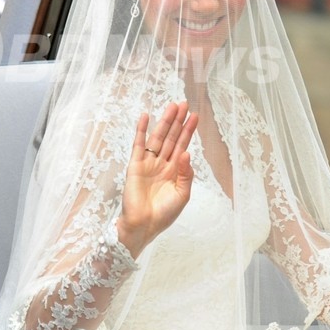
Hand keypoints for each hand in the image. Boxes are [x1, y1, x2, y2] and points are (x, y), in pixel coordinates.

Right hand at [117, 104, 196, 258]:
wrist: (144, 225)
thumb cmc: (164, 213)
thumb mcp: (182, 194)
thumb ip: (185, 174)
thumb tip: (186, 153)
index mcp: (174, 171)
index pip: (182, 146)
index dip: (188, 131)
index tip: (195, 116)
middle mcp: (161, 163)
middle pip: (171, 137)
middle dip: (177, 121)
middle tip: (184, 104)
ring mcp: (148, 163)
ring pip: (158, 138)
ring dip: (164, 122)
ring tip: (171, 106)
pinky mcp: (135, 165)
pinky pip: (138, 144)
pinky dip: (141, 131)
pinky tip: (145, 117)